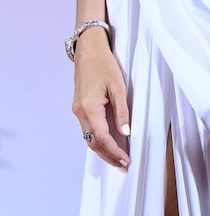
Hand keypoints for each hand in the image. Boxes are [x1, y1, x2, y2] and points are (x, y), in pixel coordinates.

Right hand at [71, 27, 130, 169]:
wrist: (88, 50)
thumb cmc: (104, 64)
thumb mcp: (118, 86)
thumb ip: (122, 110)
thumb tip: (125, 133)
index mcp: (89, 108)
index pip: (102, 138)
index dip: (114, 152)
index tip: (126, 161)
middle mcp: (80, 113)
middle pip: (93, 143)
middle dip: (108, 156)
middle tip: (124, 165)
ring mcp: (78, 111)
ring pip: (88, 137)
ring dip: (103, 150)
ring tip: (118, 158)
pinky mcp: (79, 107)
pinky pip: (88, 129)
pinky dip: (98, 139)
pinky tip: (109, 142)